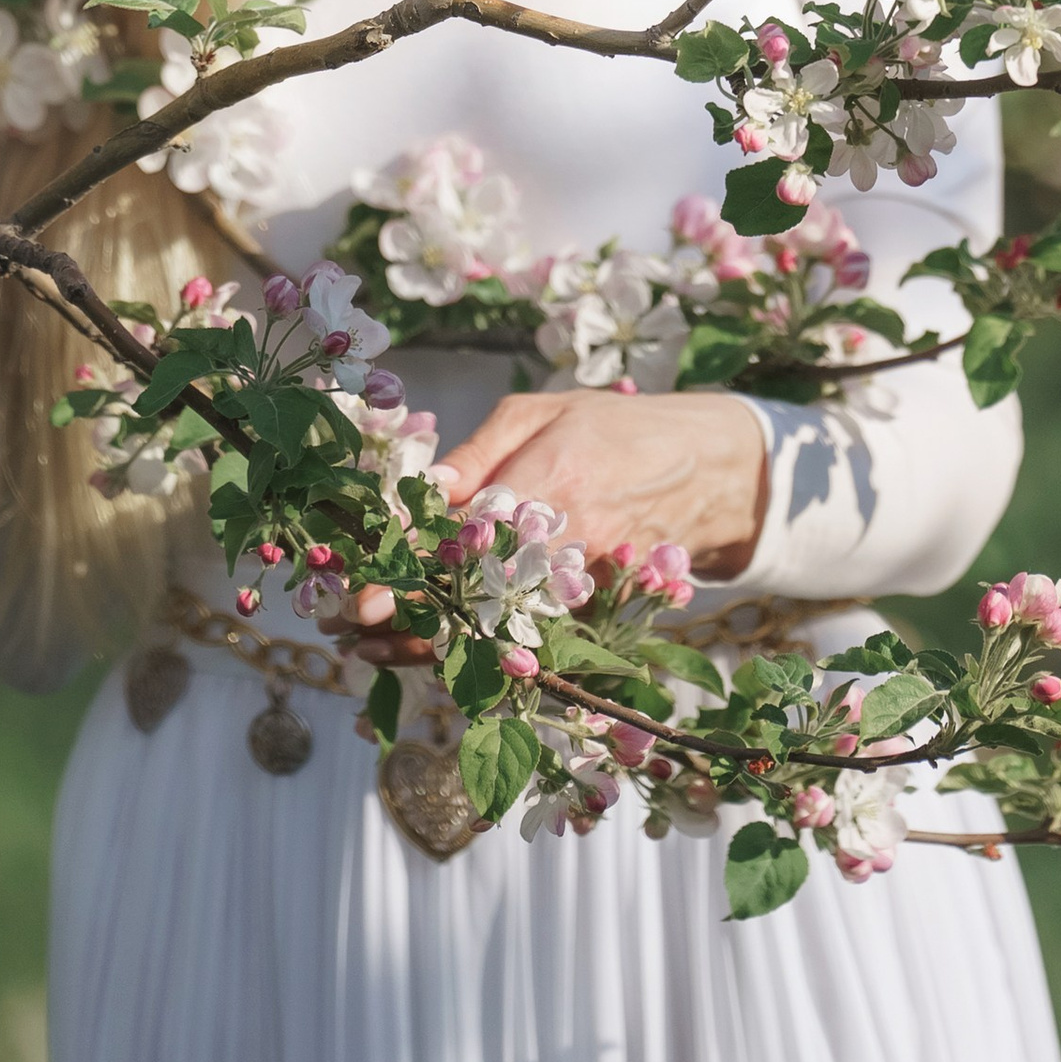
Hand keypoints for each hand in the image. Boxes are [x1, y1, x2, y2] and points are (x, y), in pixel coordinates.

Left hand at [324, 387, 769, 661]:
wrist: (709, 469)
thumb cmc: (612, 427)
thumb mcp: (542, 412)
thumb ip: (479, 453)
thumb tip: (419, 487)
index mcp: (553, 476)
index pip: (470, 534)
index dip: (411, 570)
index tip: (361, 597)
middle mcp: (572, 538)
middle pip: (479, 595)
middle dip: (412, 619)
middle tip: (351, 628)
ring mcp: (591, 582)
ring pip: (504, 629)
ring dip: (437, 642)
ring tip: (375, 646)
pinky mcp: (606, 610)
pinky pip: (534, 638)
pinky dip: (482, 649)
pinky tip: (434, 649)